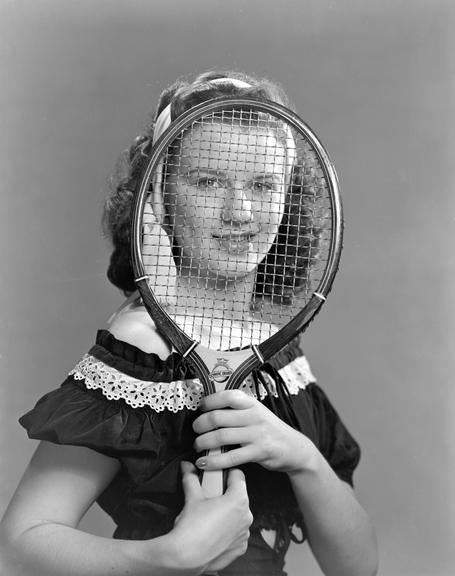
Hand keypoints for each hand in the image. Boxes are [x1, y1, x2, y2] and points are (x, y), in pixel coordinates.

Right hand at [171, 462, 252, 572]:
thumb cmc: (191, 529)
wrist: (186, 558)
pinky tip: (212, 530)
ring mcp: (244, 533)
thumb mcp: (192, 497)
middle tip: (209, 496)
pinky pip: (236, 532)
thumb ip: (191, 478)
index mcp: (238, 500)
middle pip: (238, 496)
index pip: (238, 475)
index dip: (226, 473)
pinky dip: (227, 530)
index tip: (218, 475)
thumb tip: (187, 467)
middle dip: (224, 494)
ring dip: (227, 513)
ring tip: (209, 516)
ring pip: (238, 515)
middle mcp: (246, 516)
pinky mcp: (240, 547)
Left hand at [193, 390, 317, 473]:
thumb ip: (237, 410)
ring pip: (221, 436)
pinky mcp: (258, 452)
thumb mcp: (257, 412)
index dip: (210, 401)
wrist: (294, 448)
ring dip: (203, 442)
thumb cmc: (269, 429)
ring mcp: (256, 434)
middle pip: (218, 417)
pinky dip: (213, 461)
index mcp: (251, 403)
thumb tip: (209, 409)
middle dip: (200, 424)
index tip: (201, 407)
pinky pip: (230, 457)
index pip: (227, 396)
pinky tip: (204, 463)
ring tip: (197, 446)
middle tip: (195, 430)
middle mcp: (254, 416)